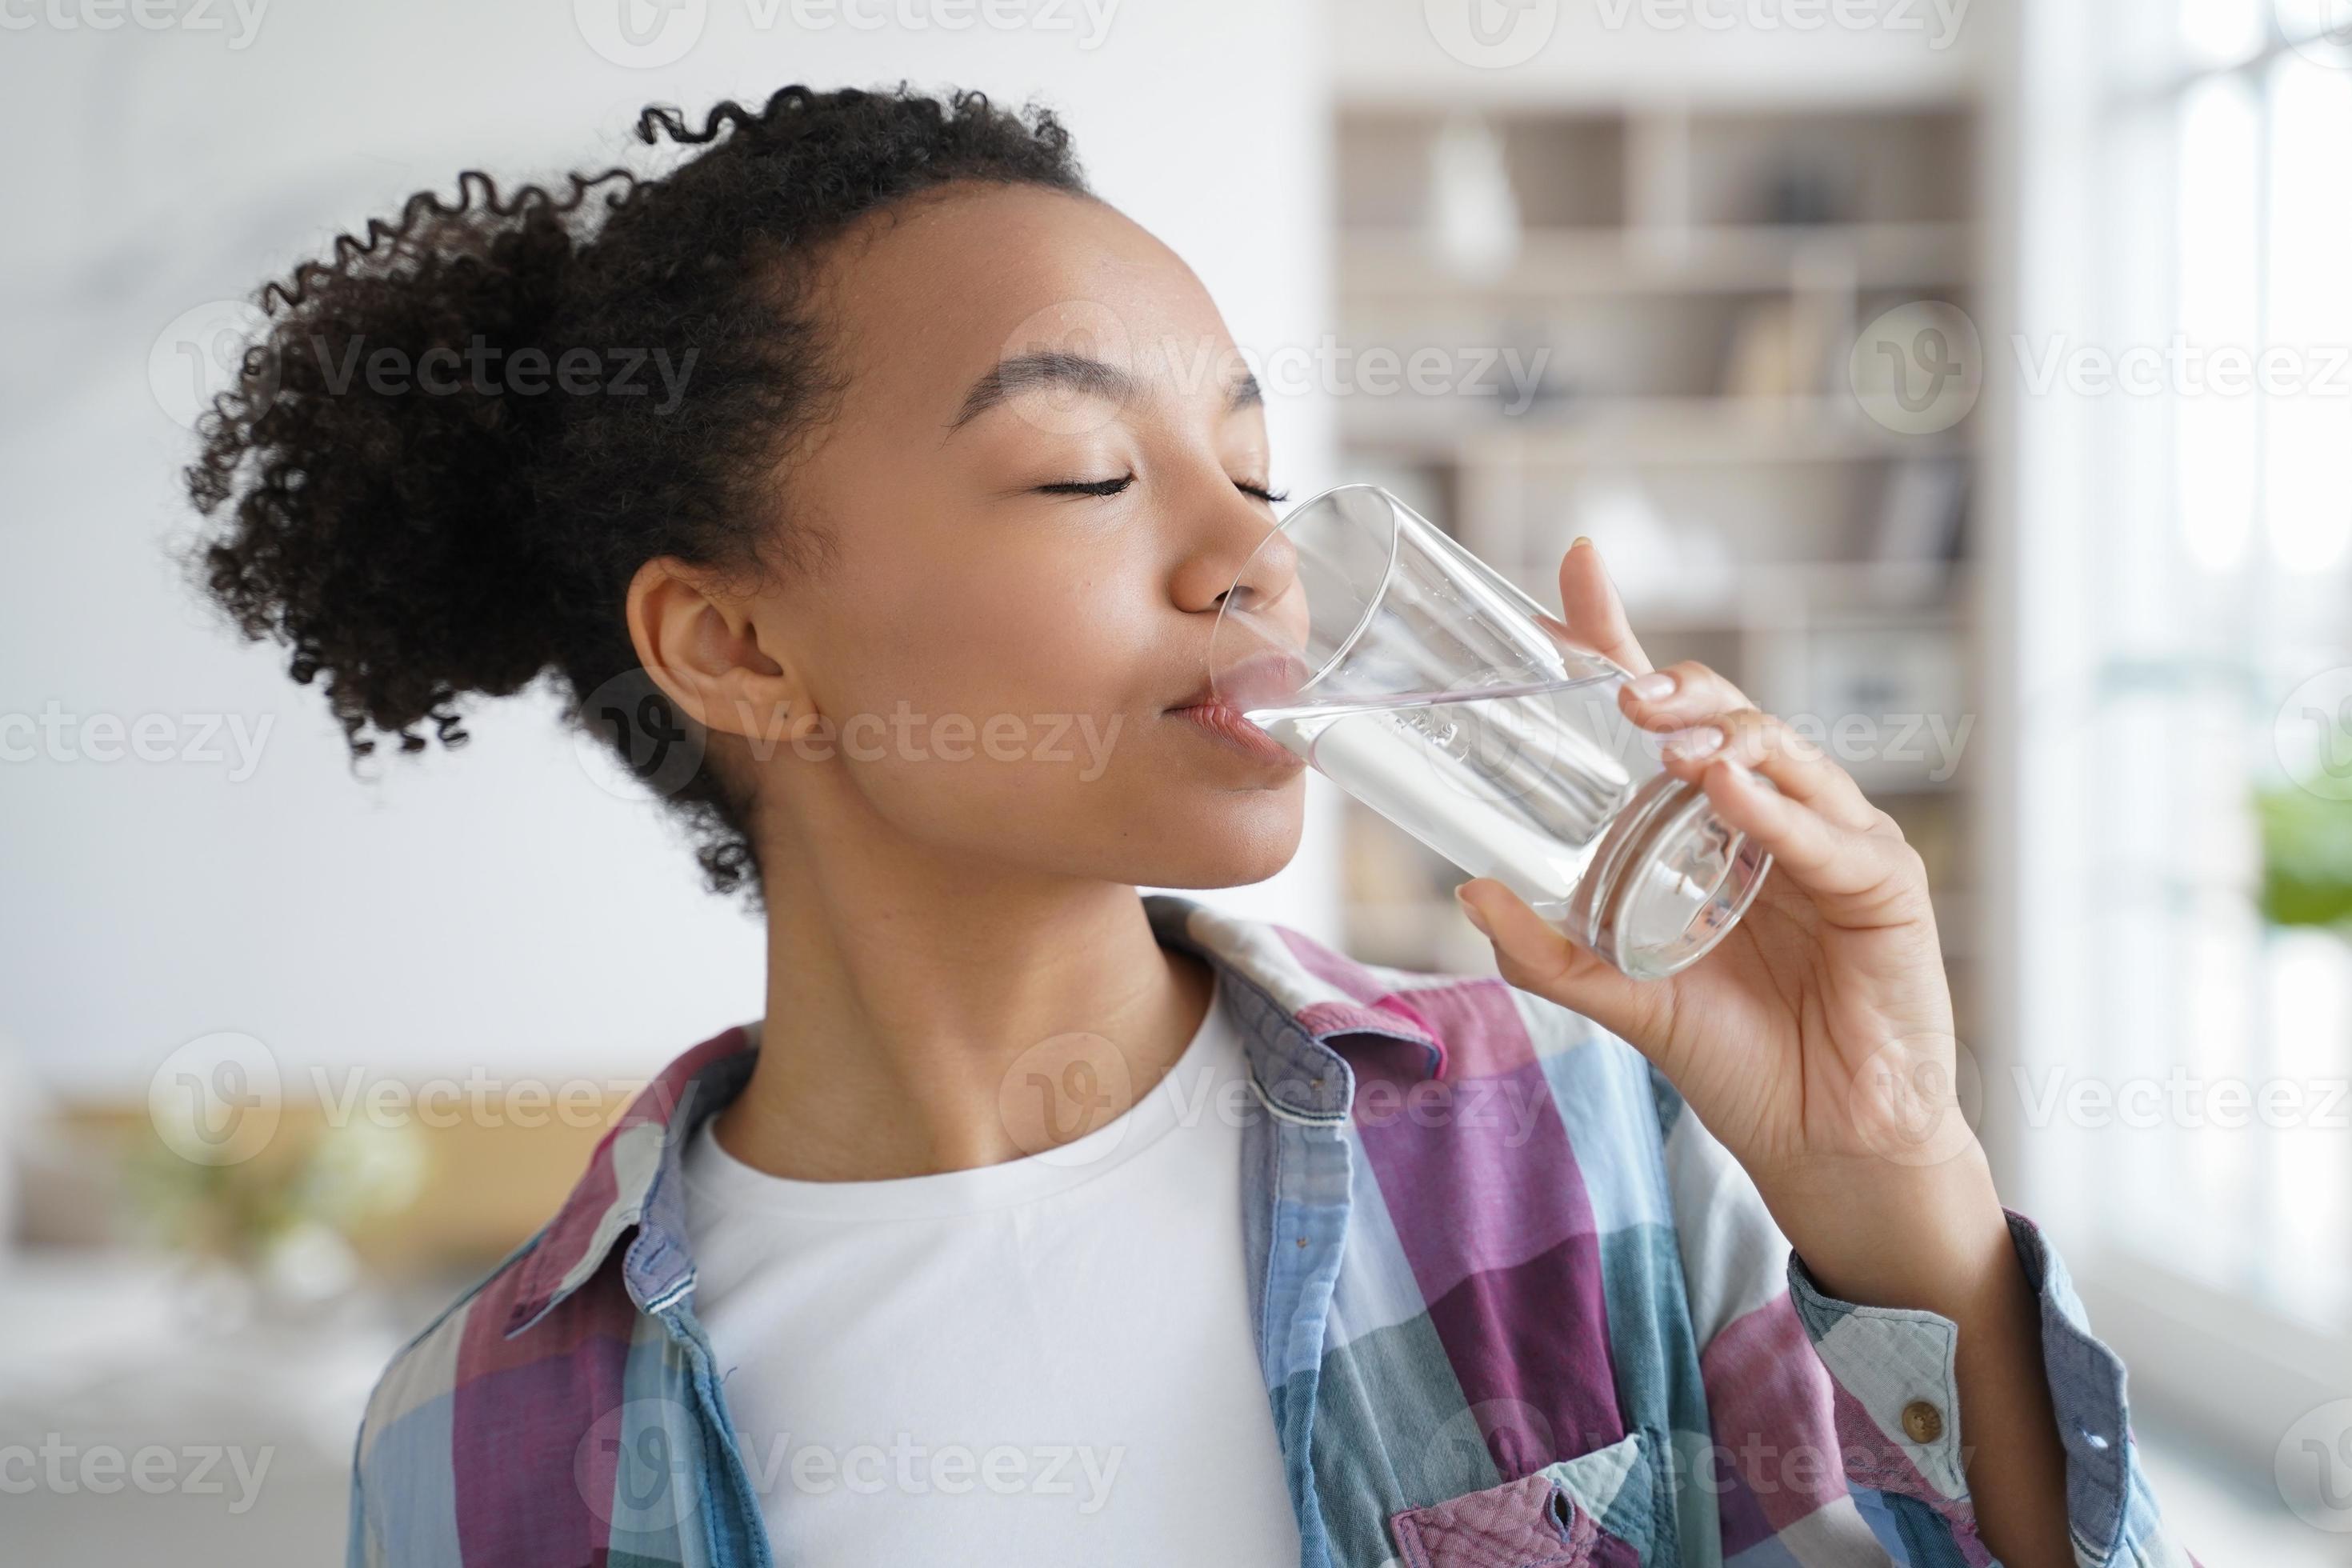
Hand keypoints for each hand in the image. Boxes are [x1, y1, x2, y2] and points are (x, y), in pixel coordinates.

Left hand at [1452, 539, 1992, 1303]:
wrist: (1823, 1143)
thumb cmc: (1738, 1056)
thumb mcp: (1623, 998)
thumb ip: (1551, 952)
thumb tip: (1469, 891)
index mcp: (1712, 822)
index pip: (1670, 711)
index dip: (1623, 639)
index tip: (1575, 568)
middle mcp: (1775, 814)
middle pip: (1726, 716)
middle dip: (1672, 684)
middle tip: (1619, 685)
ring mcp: (1834, 841)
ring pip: (1781, 755)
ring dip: (1722, 732)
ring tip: (1664, 728)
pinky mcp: (1884, 887)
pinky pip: (1825, 836)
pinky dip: (1776, 808)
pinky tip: (1729, 790)